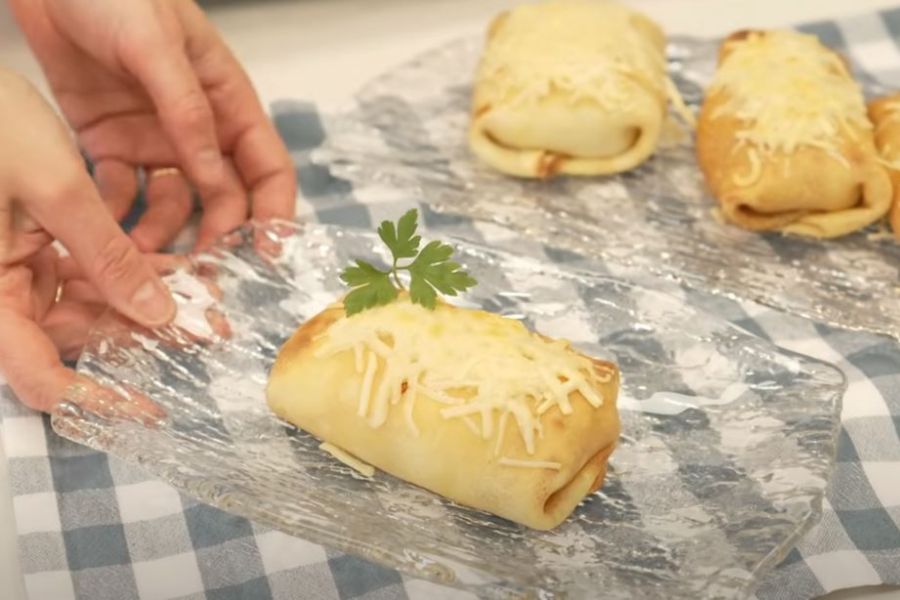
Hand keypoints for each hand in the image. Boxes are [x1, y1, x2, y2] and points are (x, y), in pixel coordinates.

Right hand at [0, 67, 174, 411]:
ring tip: (208, 299)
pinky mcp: (38, 243)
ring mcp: (21, 267)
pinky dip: (133, 271)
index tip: (150, 410)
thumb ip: (108, 256)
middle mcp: (3, 289)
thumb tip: (157, 316)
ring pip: (92, 304)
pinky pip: (91, 271)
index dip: (95, 401)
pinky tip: (179, 270)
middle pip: (76, 338)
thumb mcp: (57, 190)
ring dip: (148, 301)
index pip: (38, 376)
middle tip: (208, 329)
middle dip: (144, 335)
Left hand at [10, 0, 295, 250]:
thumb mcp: (158, 45)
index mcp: (227, 103)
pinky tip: (106, 235)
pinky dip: (116, 218)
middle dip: (216, 238)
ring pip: (172, 205)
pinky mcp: (107, 144)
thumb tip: (216, 178)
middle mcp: (197, 130)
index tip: (269, 253)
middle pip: (222, 198)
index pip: (267, 167)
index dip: (274, 212)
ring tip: (144, 263)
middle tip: (201, 276)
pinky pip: (120, 194)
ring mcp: (153, 140)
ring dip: (164, 236)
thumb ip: (188, 112)